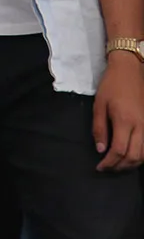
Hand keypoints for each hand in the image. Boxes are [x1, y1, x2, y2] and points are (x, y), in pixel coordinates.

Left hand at [94, 50, 143, 170]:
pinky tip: (131, 156)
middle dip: (120, 166)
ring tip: (117, 165)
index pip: (119, 151)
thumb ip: (99, 129)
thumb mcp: (99, 105)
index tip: (99, 167)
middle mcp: (141, 126)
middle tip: (108, 168)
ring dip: (131, 164)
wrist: (130, 70)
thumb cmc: (111, 85)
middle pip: (134, 156)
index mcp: (125, 121)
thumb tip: (101, 150)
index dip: (109, 162)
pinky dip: (141, 156)